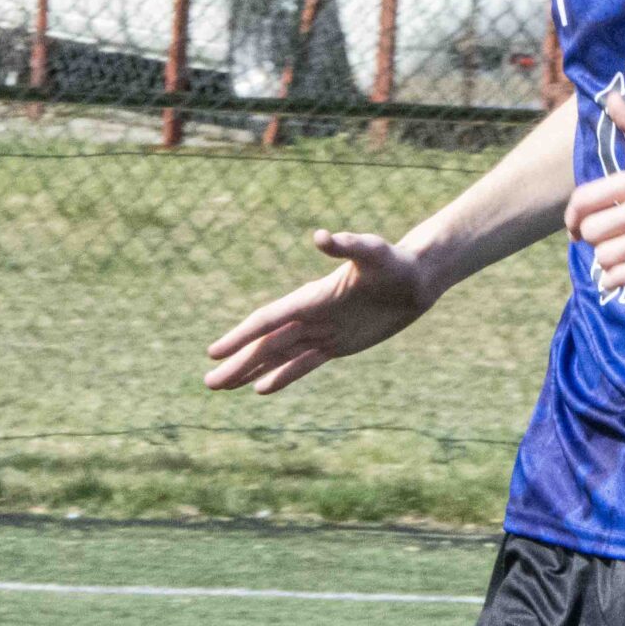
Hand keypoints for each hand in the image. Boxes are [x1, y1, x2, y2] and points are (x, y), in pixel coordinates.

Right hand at [202, 230, 434, 393]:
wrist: (417, 278)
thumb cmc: (395, 261)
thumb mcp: (374, 252)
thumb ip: (348, 245)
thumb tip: (321, 236)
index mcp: (311, 297)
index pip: (269, 320)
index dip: (241, 336)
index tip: (214, 352)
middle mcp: (310, 315)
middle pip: (266, 344)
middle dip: (237, 363)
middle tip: (208, 384)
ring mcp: (322, 331)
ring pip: (278, 356)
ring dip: (250, 371)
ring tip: (222, 386)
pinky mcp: (337, 345)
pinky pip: (304, 364)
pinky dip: (282, 376)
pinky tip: (261, 389)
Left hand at [566, 91, 624, 294]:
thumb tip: (609, 95)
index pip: (583, 200)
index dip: (573, 218)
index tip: (578, 227)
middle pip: (592, 231)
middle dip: (594, 242)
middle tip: (608, 242)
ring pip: (604, 257)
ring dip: (606, 263)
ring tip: (620, 258)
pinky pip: (623, 277)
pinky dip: (616, 281)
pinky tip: (622, 276)